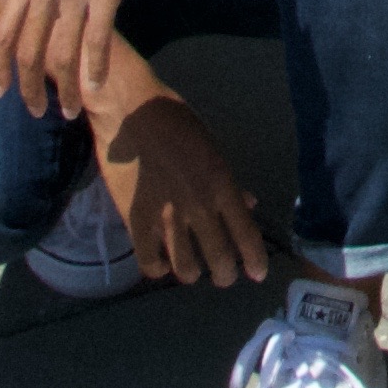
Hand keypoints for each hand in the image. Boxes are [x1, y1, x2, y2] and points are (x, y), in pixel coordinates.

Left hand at [0, 0, 162, 121]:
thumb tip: (43, 0)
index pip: (2, 29)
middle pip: (27, 48)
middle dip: (29, 86)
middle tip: (36, 110)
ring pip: (61, 51)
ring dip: (64, 87)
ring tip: (68, 109)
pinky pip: (96, 39)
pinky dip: (93, 69)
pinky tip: (94, 88)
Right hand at [89, 84, 271, 287]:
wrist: (131, 112)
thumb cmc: (176, 123)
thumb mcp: (212, 149)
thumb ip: (230, 183)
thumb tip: (249, 205)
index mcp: (222, 185)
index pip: (247, 235)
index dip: (255, 261)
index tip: (256, 274)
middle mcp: (199, 206)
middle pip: (220, 261)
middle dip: (224, 275)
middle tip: (221, 275)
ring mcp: (167, 216)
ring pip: (187, 270)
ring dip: (192, 273)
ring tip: (191, 268)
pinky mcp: (137, 221)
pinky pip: (150, 262)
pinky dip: (159, 267)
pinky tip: (161, 261)